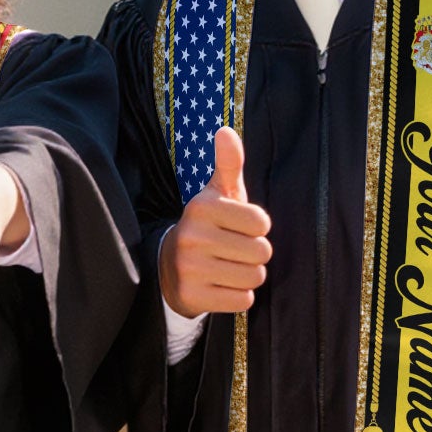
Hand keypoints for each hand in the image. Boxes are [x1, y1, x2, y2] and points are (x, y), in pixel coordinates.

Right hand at [159, 126, 271, 315]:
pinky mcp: (192, 296)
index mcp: (202, 207)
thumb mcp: (217, 194)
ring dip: (248, 275)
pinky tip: (220, 285)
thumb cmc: (207, 226)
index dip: (257, 228)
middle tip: (233, 251)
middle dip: (254, 254)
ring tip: (228, 267)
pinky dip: (238, 296)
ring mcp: (190, 268)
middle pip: (262, 252)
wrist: (168, 266)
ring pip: (254, 277)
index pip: (262, 223)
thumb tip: (226, 131)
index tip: (238, 228)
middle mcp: (192, 236)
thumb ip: (228, 164)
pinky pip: (242, 300)